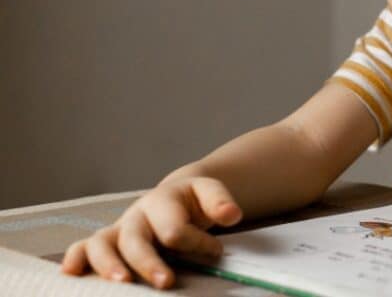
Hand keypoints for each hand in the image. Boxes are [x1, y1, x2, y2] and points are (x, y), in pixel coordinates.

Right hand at [61, 176, 241, 288]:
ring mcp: (119, 228)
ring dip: (109, 264)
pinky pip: (83, 248)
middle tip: (166, 282)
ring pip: (103, 244)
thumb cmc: (192, 202)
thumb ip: (220, 201)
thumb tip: (233, 214)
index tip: (217, 251)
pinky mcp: (107, 241)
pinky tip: (72, 274)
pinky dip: (75, 259)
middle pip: (136, 239)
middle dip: (149, 262)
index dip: (196, 244)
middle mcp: (136, 214)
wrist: (176, 196)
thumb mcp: (209, 194)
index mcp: (163, 200)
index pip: (174, 228)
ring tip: (121, 283)